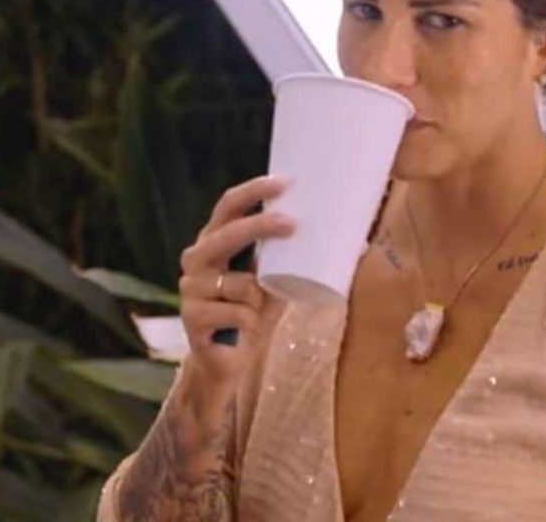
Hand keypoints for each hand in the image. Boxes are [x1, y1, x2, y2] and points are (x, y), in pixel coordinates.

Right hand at [178, 175, 293, 389]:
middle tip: (293, 225)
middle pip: (226, 234)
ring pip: (238, 284)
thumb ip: (292, 261)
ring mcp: (190, 288)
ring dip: (257, 300)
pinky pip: (236, 314)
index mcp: (213, 242)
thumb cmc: (251, 315)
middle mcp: (196, 260)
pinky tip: (241, 331)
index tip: (285, 183)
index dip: (253, 192)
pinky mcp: (191, 317)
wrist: (226, 362)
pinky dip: (249, 324)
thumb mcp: (273, 282)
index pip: (228, 207)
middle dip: (259, 228)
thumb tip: (356, 243)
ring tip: (253, 313)